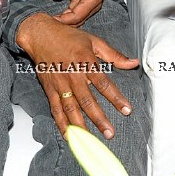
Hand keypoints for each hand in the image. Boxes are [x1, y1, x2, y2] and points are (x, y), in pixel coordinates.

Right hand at [16, 14, 138, 138]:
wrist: (40, 35)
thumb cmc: (69, 37)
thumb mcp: (94, 41)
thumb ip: (114, 55)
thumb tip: (134, 63)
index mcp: (86, 63)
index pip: (104, 84)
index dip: (116, 98)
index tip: (127, 110)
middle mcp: (73, 76)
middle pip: (87, 101)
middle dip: (99, 118)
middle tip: (109, 132)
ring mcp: (60, 84)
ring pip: (71, 109)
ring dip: (81, 125)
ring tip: (91, 140)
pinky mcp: (50, 90)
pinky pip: (56, 110)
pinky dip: (62, 124)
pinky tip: (69, 136)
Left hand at [50, 0, 118, 26]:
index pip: (78, 15)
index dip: (64, 20)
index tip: (51, 20)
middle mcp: (94, 3)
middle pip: (78, 20)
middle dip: (64, 23)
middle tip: (47, 23)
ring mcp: (90, 2)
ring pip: (77, 17)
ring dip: (65, 20)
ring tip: (50, 21)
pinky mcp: (85, 0)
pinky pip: (75, 11)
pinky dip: (67, 14)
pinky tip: (56, 15)